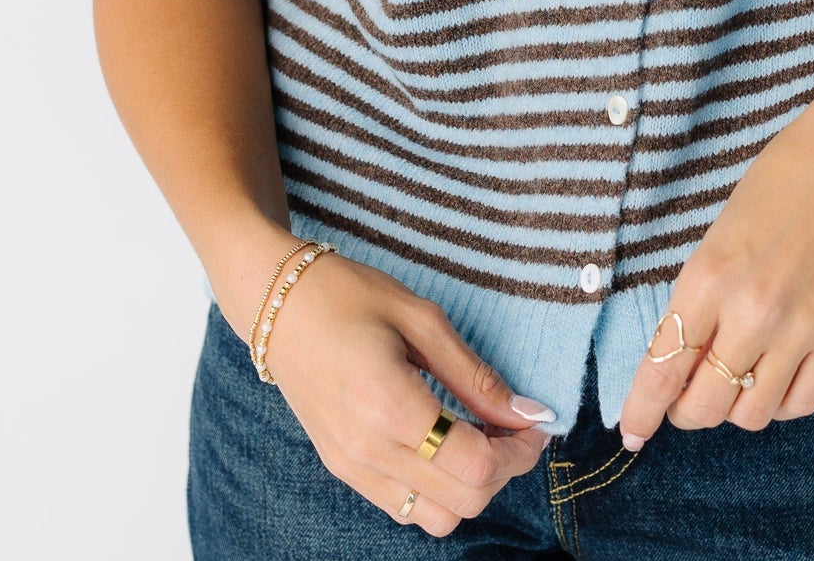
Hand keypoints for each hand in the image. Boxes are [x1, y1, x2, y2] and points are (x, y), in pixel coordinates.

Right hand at [250, 245, 555, 535]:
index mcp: (389, 406)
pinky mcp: (343, 470)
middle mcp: (368, 451)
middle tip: (515, 425)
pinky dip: (438, 489)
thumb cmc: (349, 296)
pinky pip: (405, 508)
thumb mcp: (421, 319)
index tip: (536, 421)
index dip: (519, 450)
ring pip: (437, 517)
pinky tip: (443, 443)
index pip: (476, 465)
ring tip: (478, 434)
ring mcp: (352, 467)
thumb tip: (526, 412)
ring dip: (471, 485)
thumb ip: (475, 375)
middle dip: (504, 469)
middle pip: (463, 500)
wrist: (277, 305)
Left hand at [616, 54, 813, 446]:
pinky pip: (800, 403)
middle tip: (688, 397)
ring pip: (752, 415)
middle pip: (704, 407)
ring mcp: (799, 331)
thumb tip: (684, 354)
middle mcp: (750, 313)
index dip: (642, 410)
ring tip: (738, 379)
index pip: (662, 367)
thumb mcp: (720, 232)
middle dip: (687, 411)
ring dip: (736, 407)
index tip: (631, 432)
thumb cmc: (782, 180)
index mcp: (708, 277)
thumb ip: (702, 296)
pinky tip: (777, 375)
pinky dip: (781, 401)